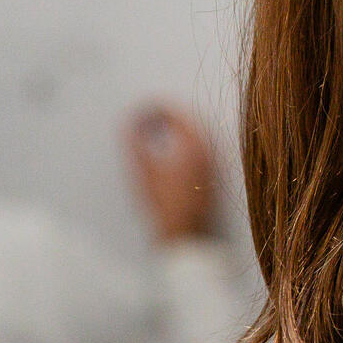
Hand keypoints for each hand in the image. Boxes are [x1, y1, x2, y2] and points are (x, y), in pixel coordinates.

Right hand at [127, 102, 217, 243]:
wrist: (186, 234)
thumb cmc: (164, 204)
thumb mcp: (143, 170)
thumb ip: (134, 141)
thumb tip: (129, 121)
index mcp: (193, 143)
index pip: (174, 111)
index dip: (153, 108)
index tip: (137, 111)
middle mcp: (208, 148)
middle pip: (186, 118)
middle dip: (163, 114)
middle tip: (143, 117)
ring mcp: (213, 160)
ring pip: (193, 131)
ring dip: (173, 127)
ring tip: (151, 130)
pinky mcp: (212, 171)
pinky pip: (198, 144)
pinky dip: (181, 139)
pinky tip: (166, 150)